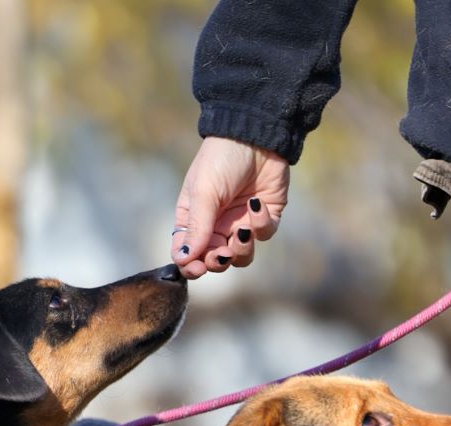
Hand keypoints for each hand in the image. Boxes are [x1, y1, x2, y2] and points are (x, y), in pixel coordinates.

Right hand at [171, 137, 289, 277]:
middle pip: (214, 261)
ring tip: (242, 233)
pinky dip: (261, 224)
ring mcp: (241, 223)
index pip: (187, 253)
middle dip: (217, 262)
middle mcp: (216, 226)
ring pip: (241, 256)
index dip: (190, 266)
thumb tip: (184, 259)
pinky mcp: (266, 217)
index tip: (196, 268)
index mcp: (193, 220)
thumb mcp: (203, 192)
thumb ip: (196, 228)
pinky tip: (258, 204)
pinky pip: (264, 235)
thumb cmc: (220, 159)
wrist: (255, 133)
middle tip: (222, 254)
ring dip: (241, 251)